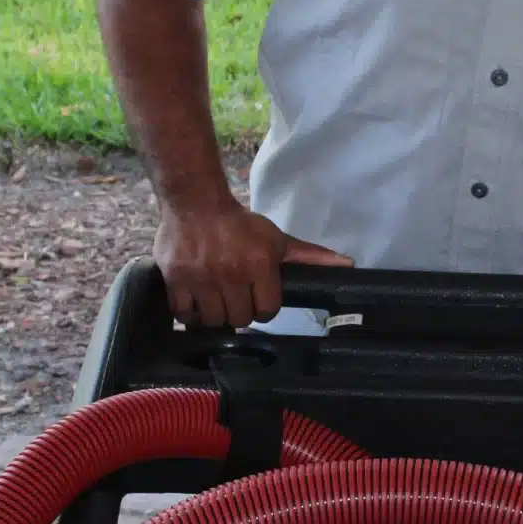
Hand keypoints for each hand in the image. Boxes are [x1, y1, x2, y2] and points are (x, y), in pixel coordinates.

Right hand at [155, 199, 350, 329]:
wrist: (196, 203)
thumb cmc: (239, 224)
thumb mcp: (276, 238)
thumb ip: (309, 256)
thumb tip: (347, 264)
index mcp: (260, 265)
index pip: (267, 311)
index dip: (264, 309)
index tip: (257, 301)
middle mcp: (231, 274)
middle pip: (240, 320)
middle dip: (240, 313)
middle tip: (236, 301)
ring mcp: (201, 278)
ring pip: (213, 321)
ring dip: (216, 317)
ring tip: (216, 303)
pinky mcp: (176, 278)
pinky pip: (184, 314)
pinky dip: (189, 315)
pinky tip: (196, 304)